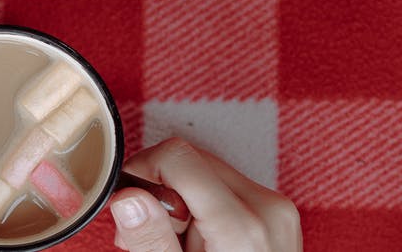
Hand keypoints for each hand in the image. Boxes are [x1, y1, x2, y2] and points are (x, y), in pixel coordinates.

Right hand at [110, 138, 301, 251]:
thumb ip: (151, 240)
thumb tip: (127, 197)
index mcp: (241, 224)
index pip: (176, 157)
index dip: (142, 175)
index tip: (132, 208)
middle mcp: (265, 206)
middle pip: (189, 161)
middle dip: (159, 191)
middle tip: (154, 236)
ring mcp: (274, 208)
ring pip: (203, 170)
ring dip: (178, 199)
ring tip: (179, 243)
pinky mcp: (274, 210)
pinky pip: (221, 185)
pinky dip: (200, 205)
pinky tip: (198, 240)